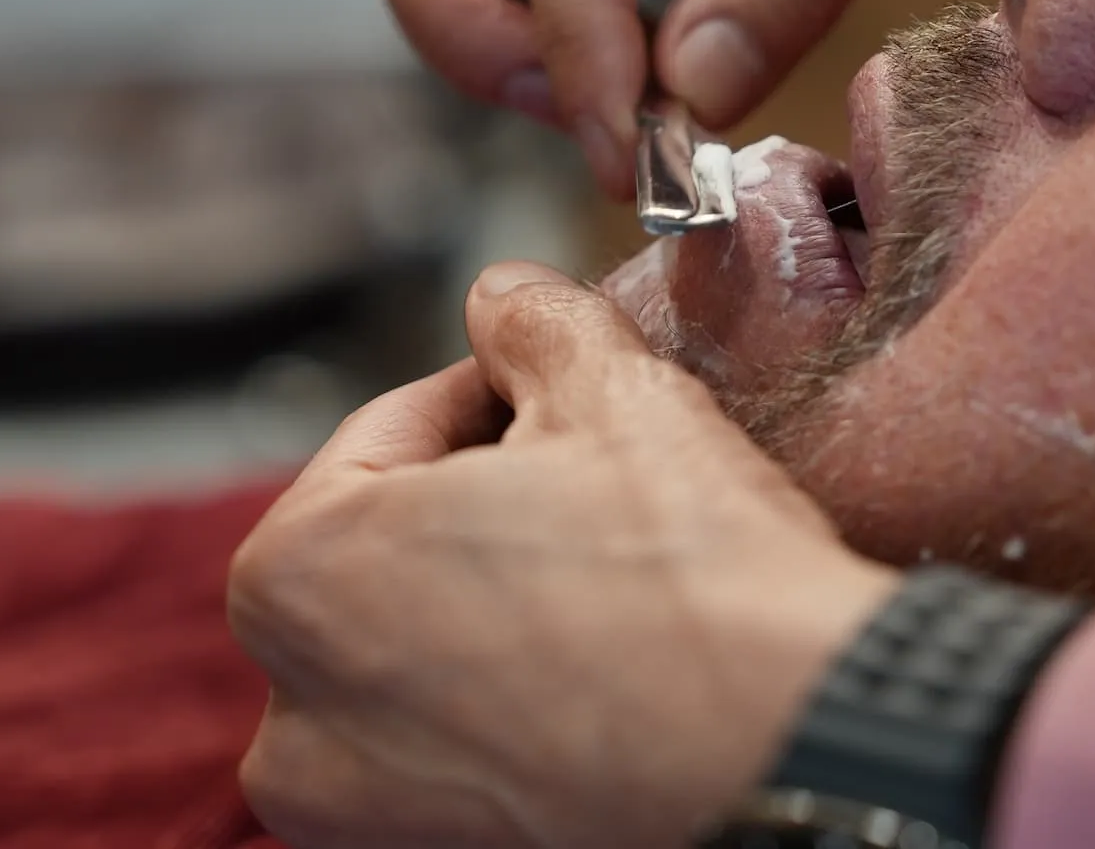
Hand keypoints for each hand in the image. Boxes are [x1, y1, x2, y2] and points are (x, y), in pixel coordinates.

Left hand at [231, 263, 898, 848]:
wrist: (799, 752)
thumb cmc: (692, 586)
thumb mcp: (612, 391)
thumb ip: (531, 318)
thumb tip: (504, 298)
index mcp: (295, 576)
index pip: (391, 435)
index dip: (496, 393)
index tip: (566, 392)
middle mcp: (296, 717)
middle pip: (398, 550)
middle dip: (489, 502)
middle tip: (595, 478)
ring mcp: (362, 813)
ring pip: (431, 650)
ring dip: (504, 600)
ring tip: (609, 571)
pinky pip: (471, 745)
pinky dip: (524, 698)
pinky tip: (609, 662)